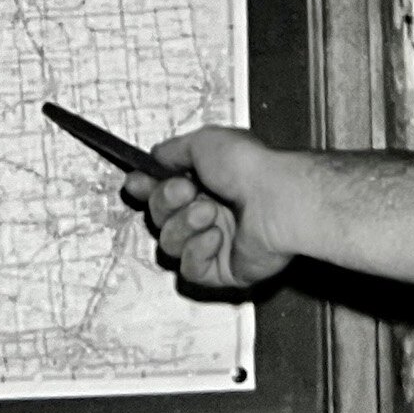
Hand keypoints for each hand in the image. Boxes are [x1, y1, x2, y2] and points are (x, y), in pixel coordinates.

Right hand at [122, 127, 301, 292]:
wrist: (277, 199)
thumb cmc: (250, 168)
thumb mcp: (203, 142)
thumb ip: (173, 151)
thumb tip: (156, 156)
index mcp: (207, 182)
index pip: (162, 190)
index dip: (146, 189)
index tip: (136, 183)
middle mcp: (211, 212)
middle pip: (160, 218)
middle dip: (166, 203)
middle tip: (185, 191)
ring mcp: (217, 243)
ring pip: (170, 244)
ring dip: (184, 226)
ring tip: (209, 213)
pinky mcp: (223, 270)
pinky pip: (190, 269)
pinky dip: (198, 251)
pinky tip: (217, 237)